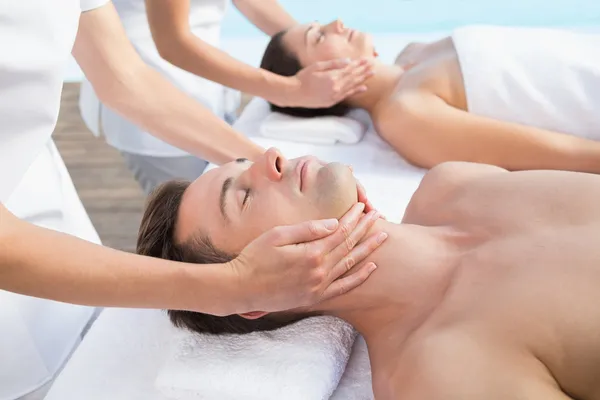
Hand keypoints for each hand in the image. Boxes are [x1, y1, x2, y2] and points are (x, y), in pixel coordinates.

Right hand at [230, 202, 386, 313]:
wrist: (241, 288)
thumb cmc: (254, 257)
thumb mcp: (277, 235)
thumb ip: (308, 229)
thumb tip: (335, 223)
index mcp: (311, 253)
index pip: (339, 231)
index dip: (352, 217)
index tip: (362, 205)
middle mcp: (319, 271)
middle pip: (349, 246)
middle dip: (365, 228)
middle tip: (378, 215)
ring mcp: (319, 286)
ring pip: (351, 264)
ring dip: (368, 249)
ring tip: (382, 236)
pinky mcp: (315, 298)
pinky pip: (344, 287)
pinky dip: (359, 277)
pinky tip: (371, 267)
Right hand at [289, 58, 374, 107]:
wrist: (294, 94)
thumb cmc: (303, 77)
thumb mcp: (317, 66)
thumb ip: (333, 64)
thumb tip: (348, 61)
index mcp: (332, 77)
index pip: (350, 69)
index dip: (359, 64)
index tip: (368, 59)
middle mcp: (336, 87)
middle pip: (353, 77)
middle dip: (364, 70)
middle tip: (374, 65)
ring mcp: (334, 96)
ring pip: (352, 86)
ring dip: (363, 80)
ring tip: (372, 74)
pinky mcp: (332, 102)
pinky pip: (347, 95)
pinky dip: (356, 91)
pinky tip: (364, 88)